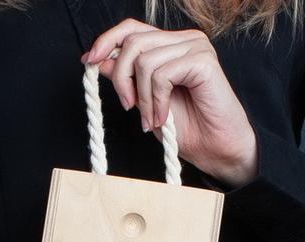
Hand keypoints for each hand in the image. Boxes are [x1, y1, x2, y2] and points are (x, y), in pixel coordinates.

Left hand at [81, 18, 257, 187]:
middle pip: (133, 42)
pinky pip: (162, 74)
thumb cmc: (187, 129)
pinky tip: (162, 117)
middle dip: (121, 78)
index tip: (88, 62)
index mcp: (170, 45)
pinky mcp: (203, 60)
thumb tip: (99, 60)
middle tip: (129, 108)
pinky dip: (156, 100)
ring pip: (144, 60)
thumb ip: (128, 78)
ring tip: (151, 119)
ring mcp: (195, 46)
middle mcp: (183, 40)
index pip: (131, 28)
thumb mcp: (146, 101)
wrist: (216, 150)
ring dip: (142, 97)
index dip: (106, 41)